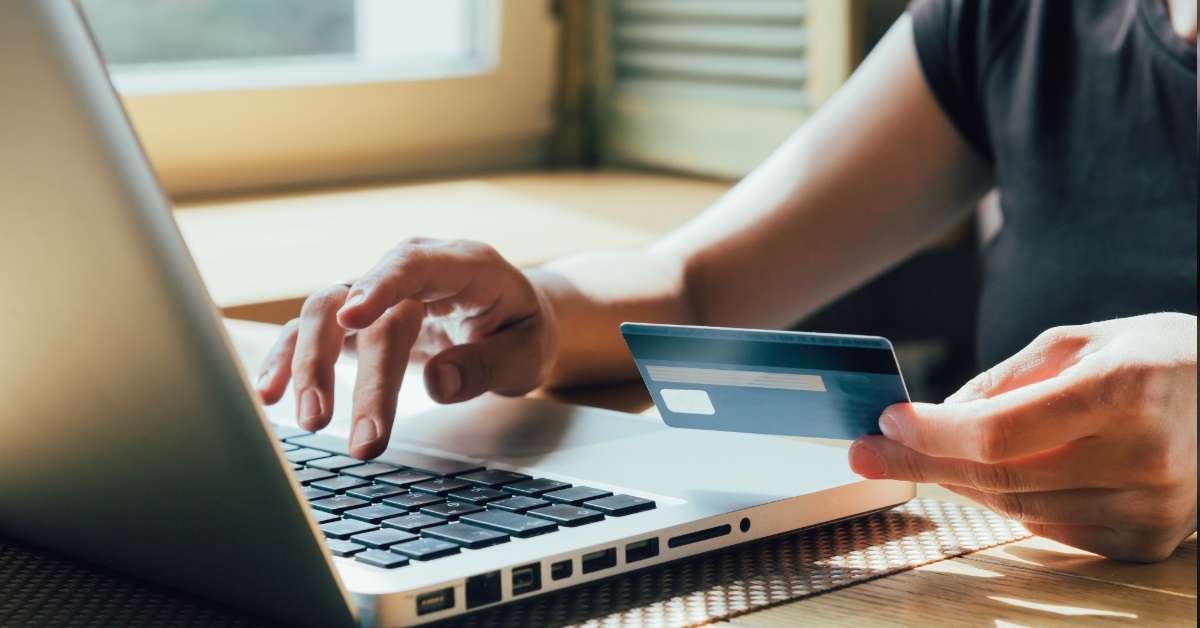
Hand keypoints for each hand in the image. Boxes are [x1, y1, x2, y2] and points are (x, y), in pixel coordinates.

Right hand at [254, 238, 556, 458]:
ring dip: (311, 366)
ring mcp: (379, 291)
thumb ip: (488, 366)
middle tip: (364, 439)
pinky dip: (289, 359)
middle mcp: (411, 269)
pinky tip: (270, 393)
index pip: (414, 265)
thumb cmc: (521, 331)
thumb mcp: (528, 352)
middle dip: (358, 373)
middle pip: (364, 303)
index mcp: (463, 265)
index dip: (382, 285)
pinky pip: (313, 331)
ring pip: (326, 313)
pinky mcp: (358, 318)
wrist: (513, 320)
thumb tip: (438, 384)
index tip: (355, 317)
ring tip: (312, 422)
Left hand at [848, 313, 1196, 561]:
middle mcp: (1145, 456)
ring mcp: (1151, 508)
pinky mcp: (1146, 541)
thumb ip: (1004, 380)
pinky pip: (1049, 528)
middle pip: (1001, 477)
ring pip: (1017, 508)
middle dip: (921, 463)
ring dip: (958, 482)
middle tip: (867, 453)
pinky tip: (986, 477)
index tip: (887, 421)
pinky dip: (1008, 503)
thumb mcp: (1078, 341)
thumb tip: (937, 417)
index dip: (934, 433)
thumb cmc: (1154, 359)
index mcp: (1126, 390)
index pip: (1002, 432)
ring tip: (921, 457)